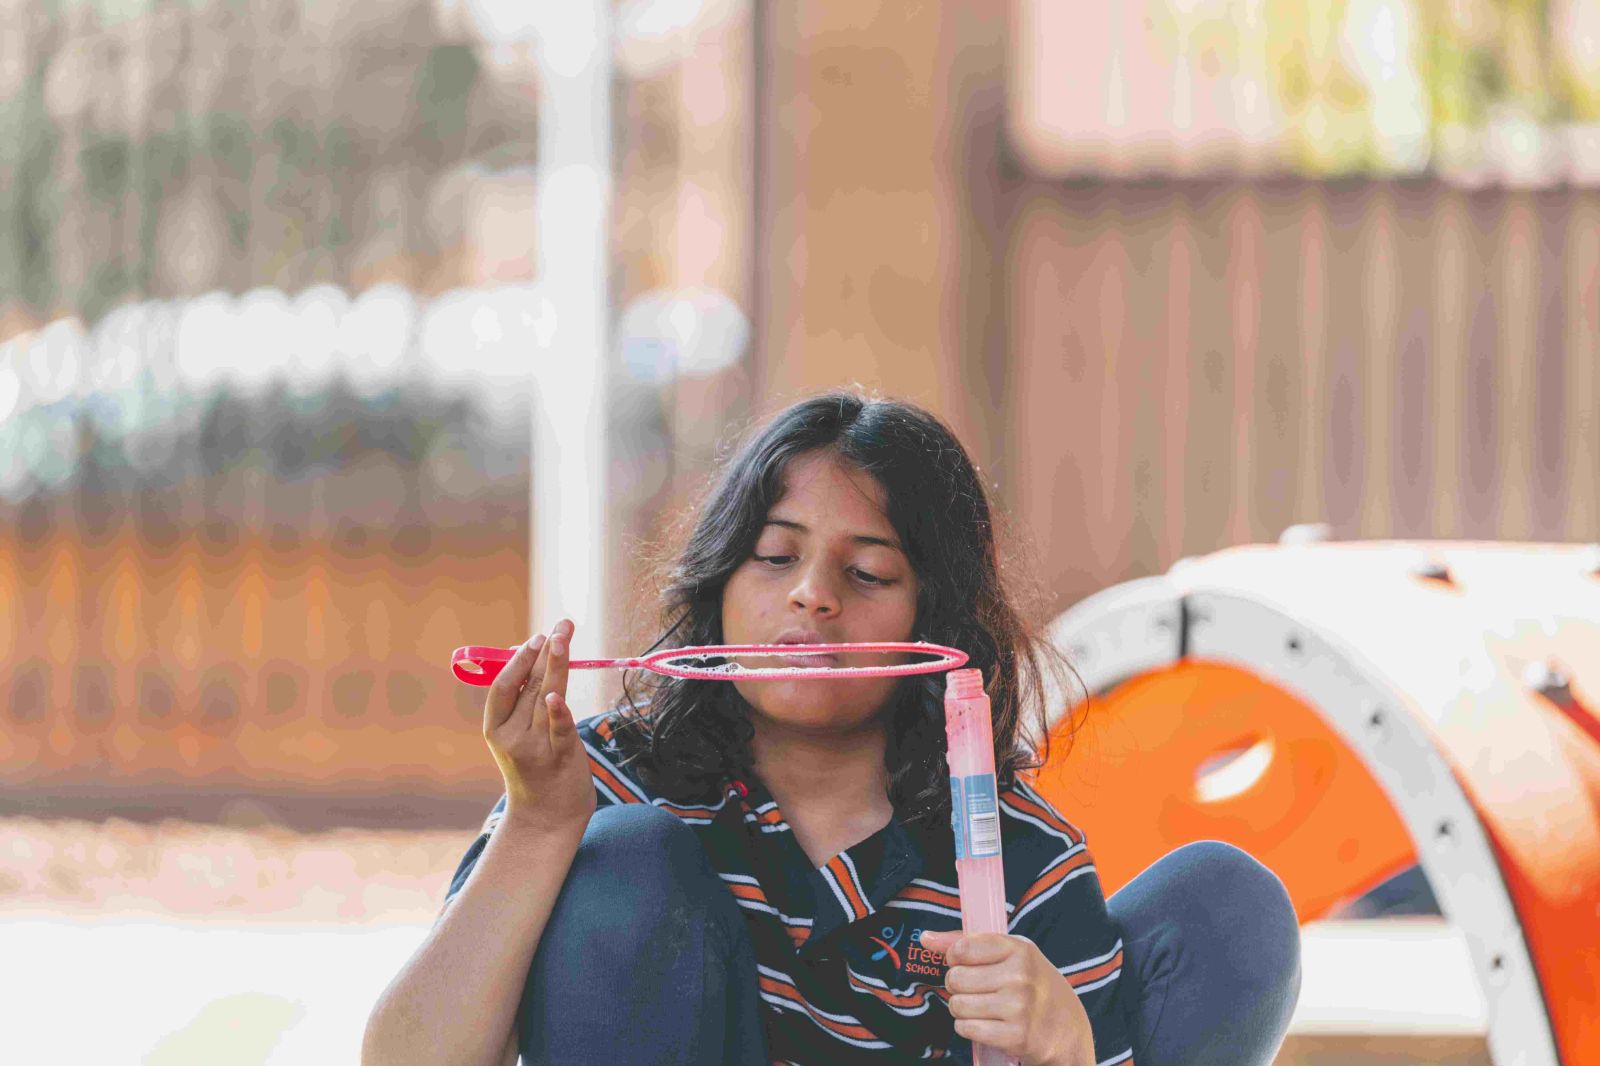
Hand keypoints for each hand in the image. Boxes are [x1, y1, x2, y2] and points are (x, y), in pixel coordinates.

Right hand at [482, 618, 595, 835]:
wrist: (545, 819)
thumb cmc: (533, 768)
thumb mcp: (516, 735)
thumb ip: (520, 700)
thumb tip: (520, 652)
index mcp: (495, 729)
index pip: (503, 686)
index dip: (518, 660)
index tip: (535, 638)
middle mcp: (511, 737)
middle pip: (528, 686)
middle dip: (545, 652)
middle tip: (561, 626)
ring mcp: (535, 748)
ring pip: (546, 698)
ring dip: (556, 665)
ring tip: (563, 638)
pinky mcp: (560, 758)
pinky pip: (559, 730)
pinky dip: (558, 713)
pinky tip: (557, 696)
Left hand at [918, 930, 1094, 1065]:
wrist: (1068, 1029)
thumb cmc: (1034, 986)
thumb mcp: (1010, 955)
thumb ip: (966, 943)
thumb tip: (926, 938)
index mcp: (1019, 949)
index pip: (962, 948)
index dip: (955, 959)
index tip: (965, 965)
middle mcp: (1020, 976)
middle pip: (955, 978)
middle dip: (958, 987)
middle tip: (976, 991)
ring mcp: (1018, 1007)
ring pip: (957, 1005)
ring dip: (962, 1009)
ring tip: (982, 1008)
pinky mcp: (1015, 1035)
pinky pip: (966, 1028)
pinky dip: (968, 1028)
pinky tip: (985, 1024)